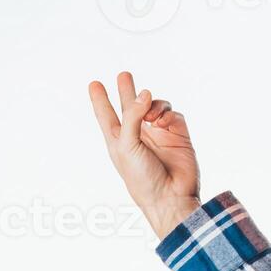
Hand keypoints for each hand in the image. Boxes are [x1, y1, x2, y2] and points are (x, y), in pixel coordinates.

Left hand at [88, 70, 201, 239]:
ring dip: (152, 104)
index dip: (99, 99)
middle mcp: (137, 135)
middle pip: (130, 106)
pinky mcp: (177, 134)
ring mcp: (158, 134)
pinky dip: (167, 113)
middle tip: (123, 75)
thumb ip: (132, 116)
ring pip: (154, 106)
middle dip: (126, 90)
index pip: (106, 115)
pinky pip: (172, 113)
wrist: (171, 196)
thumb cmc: (142, 178)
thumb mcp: (127, 146)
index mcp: (118, 141)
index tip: (93, 84)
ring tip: (151, 116)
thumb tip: (145, 93)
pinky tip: (163, 123)